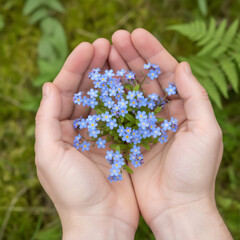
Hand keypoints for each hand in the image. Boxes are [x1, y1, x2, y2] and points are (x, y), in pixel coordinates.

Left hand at [35, 39, 138, 239]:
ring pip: (103, 98)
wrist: (101, 222)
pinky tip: (130, 81)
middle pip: (84, 90)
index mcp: (59, 130)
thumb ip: (46, 120)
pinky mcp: (117, 142)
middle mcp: (78, 129)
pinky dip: (124, 97)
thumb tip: (48, 86)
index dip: (75, 67)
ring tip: (117, 55)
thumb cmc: (73, 194)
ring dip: (109, 77)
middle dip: (93, 66)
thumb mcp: (50, 156)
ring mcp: (99, 134)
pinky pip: (120, 113)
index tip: (89, 47)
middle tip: (105, 44)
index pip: (64, 90)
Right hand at [109, 28, 231, 238]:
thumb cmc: (195, 172)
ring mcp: (144, 124)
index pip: (167, 72)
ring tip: (104, 52)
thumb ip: (196, 97)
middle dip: (131, 57)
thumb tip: (182, 65)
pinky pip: (118, 112)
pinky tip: (99, 82)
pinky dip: (110, 97)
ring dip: (119, 72)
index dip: (152, 52)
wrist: (176, 207)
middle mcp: (164, 112)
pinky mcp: (130, 137)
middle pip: (146, 78)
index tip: (135, 35)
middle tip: (114, 38)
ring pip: (130, 91)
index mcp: (184, 108)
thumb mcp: (206, 132)